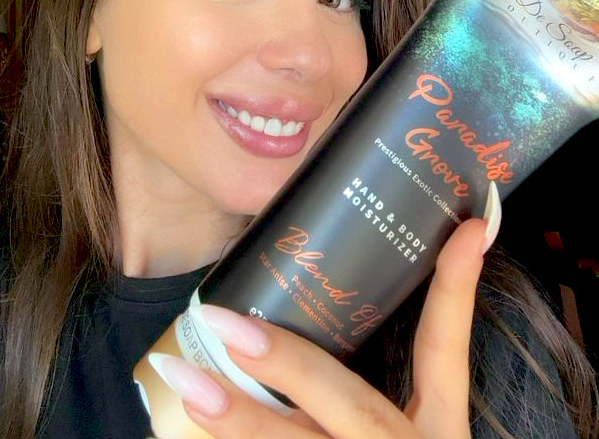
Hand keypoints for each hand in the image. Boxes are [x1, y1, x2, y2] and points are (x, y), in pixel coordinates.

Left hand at [150, 191, 499, 438]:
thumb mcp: (401, 433)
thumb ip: (353, 395)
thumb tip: (299, 319)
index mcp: (435, 430)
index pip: (445, 349)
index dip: (455, 288)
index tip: (464, 229)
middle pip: (348, 403)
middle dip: (287, 362)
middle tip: (225, 323)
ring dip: (237, 419)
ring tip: (183, 377)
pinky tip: (182, 429)